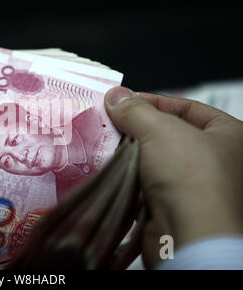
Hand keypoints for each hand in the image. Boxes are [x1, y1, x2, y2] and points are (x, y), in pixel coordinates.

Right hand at [104, 86, 242, 268]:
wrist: (189, 237)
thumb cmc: (189, 175)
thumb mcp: (160, 130)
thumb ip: (136, 110)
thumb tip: (115, 95)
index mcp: (230, 137)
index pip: (188, 108)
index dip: (154, 101)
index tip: (124, 101)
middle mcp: (217, 161)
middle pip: (168, 134)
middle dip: (137, 129)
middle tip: (110, 122)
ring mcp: (194, 186)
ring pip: (155, 161)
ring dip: (130, 154)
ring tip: (105, 144)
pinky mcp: (173, 207)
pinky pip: (147, 184)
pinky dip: (129, 177)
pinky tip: (110, 169)